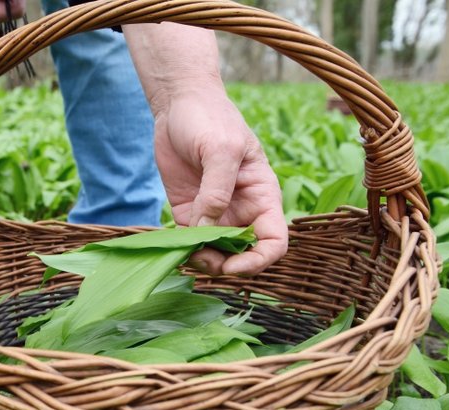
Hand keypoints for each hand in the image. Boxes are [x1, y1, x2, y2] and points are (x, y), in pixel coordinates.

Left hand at [152, 89, 287, 275]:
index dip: (258, 260)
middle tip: (202, 259)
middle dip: (226, 265)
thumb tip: (207, 229)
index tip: (232, 266)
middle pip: (244, 254)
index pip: (274, 241)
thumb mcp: (220, 150)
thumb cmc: (210, 118)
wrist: (178, 105)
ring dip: (203, 261)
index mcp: (262, 196)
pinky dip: (184, 250)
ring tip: (186, 253)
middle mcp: (242, 209)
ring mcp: (215, 213)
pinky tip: (174, 246)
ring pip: (216, 252)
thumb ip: (217, 191)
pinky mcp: (189, 212)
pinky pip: (190, 241)